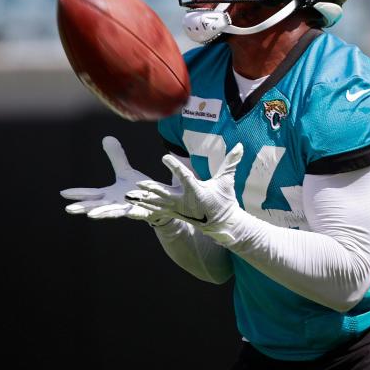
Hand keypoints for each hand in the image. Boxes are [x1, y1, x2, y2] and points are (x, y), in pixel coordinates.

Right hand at [60, 136, 167, 223]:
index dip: (77, 194)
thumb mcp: (125, 172)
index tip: (62, 193)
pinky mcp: (140, 212)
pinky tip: (126, 210)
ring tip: (90, 215)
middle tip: (68, 209)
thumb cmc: (138, 190)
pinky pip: (134, 212)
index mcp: (108, 195)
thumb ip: (116, 157)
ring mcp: (127, 209)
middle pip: (96, 206)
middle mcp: (115, 203)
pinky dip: (130, 211)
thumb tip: (107, 138)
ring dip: (102, 213)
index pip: (90, 194)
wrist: (158, 203)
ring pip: (112, 212)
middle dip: (83, 207)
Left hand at [126, 143, 243, 241]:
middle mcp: (185, 201)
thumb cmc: (224, 200)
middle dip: (152, 189)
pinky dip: (144, 206)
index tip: (165, 157)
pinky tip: (133, 202)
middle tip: (139, 184)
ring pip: (157, 203)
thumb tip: (240, 146)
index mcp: (197, 192)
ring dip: (143, 199)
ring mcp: (178, 209)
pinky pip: (156, 209)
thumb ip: (231, 163)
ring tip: (129, 195)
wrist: (222, 223)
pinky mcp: (173, 213)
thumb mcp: (226, 181)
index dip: (175, 166)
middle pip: (165, 193)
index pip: (185, 177)